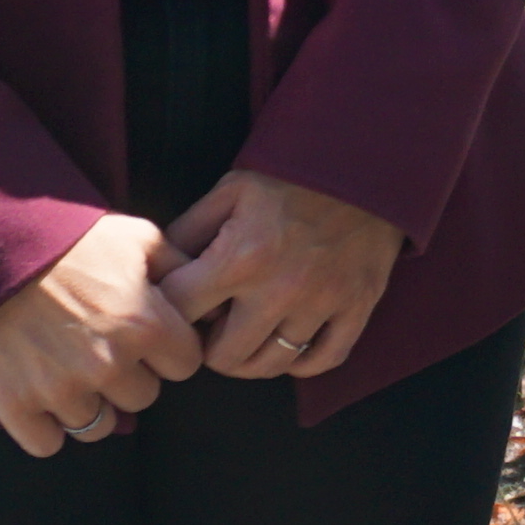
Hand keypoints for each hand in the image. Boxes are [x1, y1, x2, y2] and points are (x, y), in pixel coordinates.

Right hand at [0, 216, 202, 454]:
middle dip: (131, 375)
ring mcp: (60, 389)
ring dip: (91, 403)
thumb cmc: (70, 237)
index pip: (186, 365)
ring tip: (72, 369)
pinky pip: (48, 444)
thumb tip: (207, 291)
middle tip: (103, 347)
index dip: (169, 350)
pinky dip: (47, 427)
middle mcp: (108, 364)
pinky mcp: (15, 404)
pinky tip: (43, 396)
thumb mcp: (138, 237)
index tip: (148, 336)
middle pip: (143, 397)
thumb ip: (179, 267)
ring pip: (98, 426)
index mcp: (146, 325)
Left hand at [159, 168, 408, 378]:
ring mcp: (323, 301)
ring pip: (270, 364)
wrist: (364, 160)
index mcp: (241, 257)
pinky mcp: (358, 305)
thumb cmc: (290, 176)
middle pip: (222, 357)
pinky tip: (288, 342)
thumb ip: (188, 233)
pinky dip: (301, 361)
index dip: (170, 311)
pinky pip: (324, 359)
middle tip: (212, 328)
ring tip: (246, 337)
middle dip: (207, 346)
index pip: (180, 313)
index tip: (181, 304)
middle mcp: (281, 288)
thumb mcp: (229, 191)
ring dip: (250, 358)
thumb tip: (160, 274)